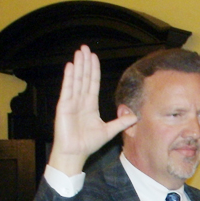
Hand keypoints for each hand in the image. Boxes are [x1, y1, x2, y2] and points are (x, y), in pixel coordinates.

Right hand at [48, 46, 138, 176]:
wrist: (75, 152)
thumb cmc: (88, 143)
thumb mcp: (109, 130)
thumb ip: (121, 122)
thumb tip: (135, 116)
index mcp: (90, 105)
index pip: (92, 83)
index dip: (94, 70)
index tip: (94, 58)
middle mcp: (80, 101)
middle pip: (84, 78)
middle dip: (85, 63)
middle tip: (85, 48)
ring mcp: (71, 102)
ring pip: (76, 80)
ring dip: (78, 65)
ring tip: (79, 52)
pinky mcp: (64, 106)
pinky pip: (67, 89)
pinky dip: (69, 77)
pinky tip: (71, 66)